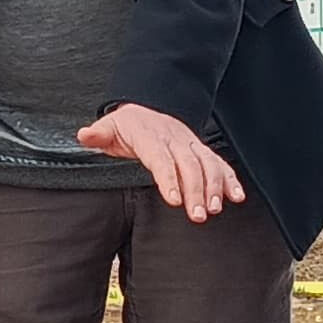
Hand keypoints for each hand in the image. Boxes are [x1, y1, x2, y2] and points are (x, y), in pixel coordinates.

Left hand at [73, 99, 247, 218]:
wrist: (149, 107)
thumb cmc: (128, 125)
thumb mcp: (110, 126)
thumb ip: (99, 134)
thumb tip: (85, 135)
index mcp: (151, 138)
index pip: (161, 159)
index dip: (169, 179)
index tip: (174, 199)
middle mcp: (175, 141)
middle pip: (189, 166)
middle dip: (196, 191)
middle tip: (198, 216)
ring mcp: (191, 145)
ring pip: (208, 165)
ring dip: (214, 187)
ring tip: (214, 210)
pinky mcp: (202, 151)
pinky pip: (219, 164)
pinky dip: (230, 179)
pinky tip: (237, 197)